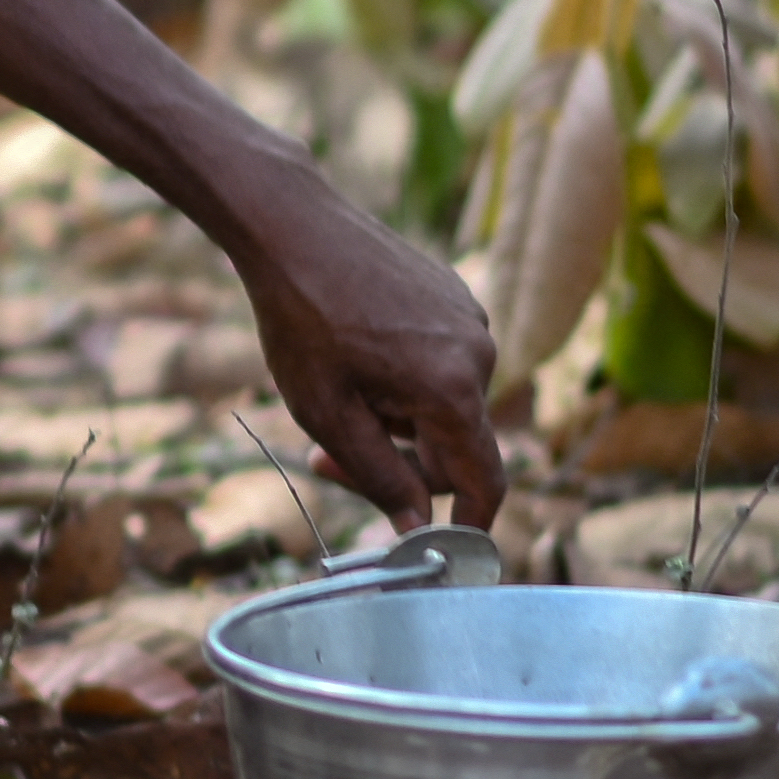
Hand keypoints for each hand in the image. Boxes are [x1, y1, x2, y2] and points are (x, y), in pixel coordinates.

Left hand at [232, 184, 505, 529]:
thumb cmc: (301, 320)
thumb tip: (416, 532)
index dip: (469, 527)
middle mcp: (479, 354)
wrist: (293, 227)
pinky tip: (356, 352)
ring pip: (444, 406)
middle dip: (399, 465)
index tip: (443, 552)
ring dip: (397, 419)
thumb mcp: (328, 414)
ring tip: (337, 388)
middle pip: (456, 447)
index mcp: (453, 389)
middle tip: (324, 460)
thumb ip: (380, 478)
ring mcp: (472, 320)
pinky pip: (441, 365)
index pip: (485, 482)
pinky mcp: (457, 298)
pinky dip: (405, 379)